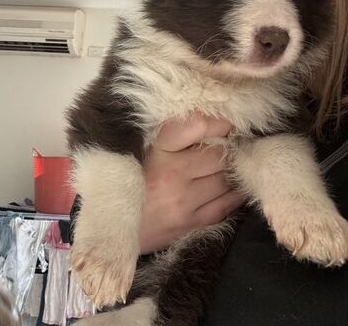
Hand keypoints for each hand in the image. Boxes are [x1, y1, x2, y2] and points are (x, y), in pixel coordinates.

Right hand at [139, 113, 244, 253]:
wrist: (113, 224)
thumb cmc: (132, 180)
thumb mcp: (147, 150)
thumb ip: (177, 137)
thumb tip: (216, 127)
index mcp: (157, 150)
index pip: (196, 126)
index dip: (218, 124)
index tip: (227, 125)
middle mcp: (171, 174)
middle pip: (219, 156)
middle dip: (228, 152)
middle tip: (231, 150)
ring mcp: (182, 201)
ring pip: (227, 181)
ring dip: (233, 174)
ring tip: (230, 169)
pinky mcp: (190, 224)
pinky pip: (226, 205)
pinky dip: (235, 195)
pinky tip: (233, 189)